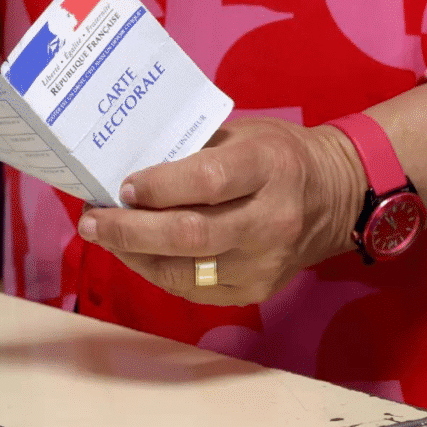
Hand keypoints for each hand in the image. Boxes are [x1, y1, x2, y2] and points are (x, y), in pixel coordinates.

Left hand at [77, 117, 364, 305]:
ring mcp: (264, 263)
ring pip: (185, 270)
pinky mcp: (256, 291)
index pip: (208, 182)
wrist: (336, 197)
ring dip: (134, 255)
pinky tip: (134, 254)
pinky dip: (156, 271)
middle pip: (190, 235)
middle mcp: (270, 220)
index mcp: (269, 168)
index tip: (123, 187)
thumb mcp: (242, 136)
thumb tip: (126, 172)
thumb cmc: (276, 156)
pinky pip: (192, 288)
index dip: (160, 187)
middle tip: (91, 222)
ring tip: (102, 236)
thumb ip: (191, 154)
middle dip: (130, 231)